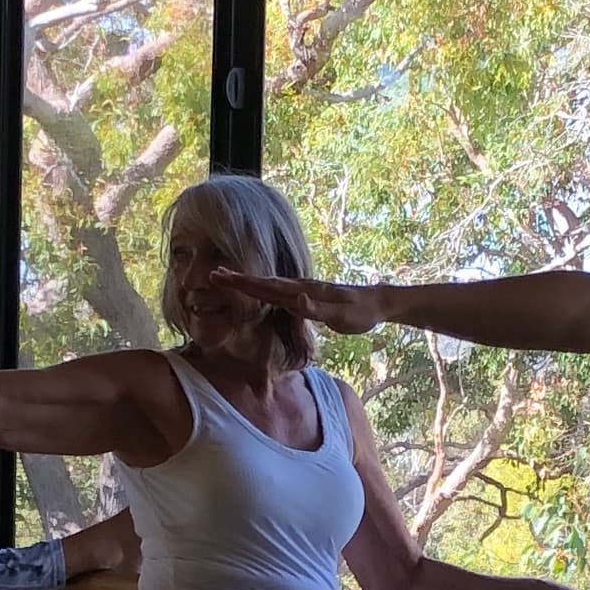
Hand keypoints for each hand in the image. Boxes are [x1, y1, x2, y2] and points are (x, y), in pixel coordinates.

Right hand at [206, 268, 383, 336]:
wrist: (377, 302)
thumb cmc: (360, 312)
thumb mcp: (340, 315)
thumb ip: (317, 309)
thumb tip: (295, 299)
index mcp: (303, 291)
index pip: (267, 287)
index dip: (243, 283)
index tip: (221, 277)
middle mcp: (299, 287)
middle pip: (263, 283)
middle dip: (237, 280)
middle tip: (212, 275)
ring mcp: (302, 290)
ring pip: (269, 285)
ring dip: (246, 281)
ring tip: (226, 277)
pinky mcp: (306, 295)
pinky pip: (278, 291)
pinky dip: (262, 288)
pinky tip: (256, 287)